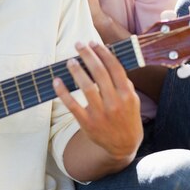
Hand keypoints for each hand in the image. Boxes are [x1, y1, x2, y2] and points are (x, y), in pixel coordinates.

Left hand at [53, 41, 142, 162]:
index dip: (103, 53)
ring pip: (86, 87)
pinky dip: (63, 92)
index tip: (93, 43)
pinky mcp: (87, 123)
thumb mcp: (132, 99)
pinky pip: (72, 105)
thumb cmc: (127, 117)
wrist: (124, 146)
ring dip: (77, 71)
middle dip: (88, 55)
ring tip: (70, 61)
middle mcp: (114, 102)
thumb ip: (123, 81)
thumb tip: (109, 59)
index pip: (114, 67)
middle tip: (79, 45)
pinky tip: (57, 81)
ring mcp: (100, 114)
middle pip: (99, 73)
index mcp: (127, 94)